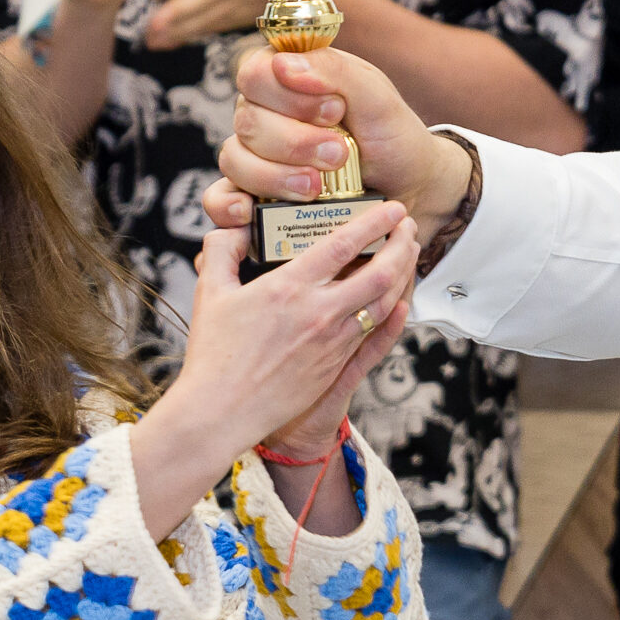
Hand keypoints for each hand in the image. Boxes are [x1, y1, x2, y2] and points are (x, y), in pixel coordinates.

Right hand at [130, 201, 417, 536]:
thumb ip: (223, 250)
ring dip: (403, 275)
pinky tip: (401, 301)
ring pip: (385, 303)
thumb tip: (237, 230)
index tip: (392, 207)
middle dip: (402, 245)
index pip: (344, 244)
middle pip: (380, 272)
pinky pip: (377, 334)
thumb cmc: (212, 354)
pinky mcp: (337, 366)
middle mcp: (319, 312)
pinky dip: (394, 312)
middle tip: (409, 227)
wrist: (221, 411)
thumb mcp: (210, 291)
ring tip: (409, 255)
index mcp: (289, 287)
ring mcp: (333, 342)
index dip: (375, 221)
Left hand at [146, 0, 271, 50]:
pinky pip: (217, 27)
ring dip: (182, 31)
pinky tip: (169, 41)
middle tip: (152, 27)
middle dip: (180, 15)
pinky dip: (193, 35)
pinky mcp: (245, 18)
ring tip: (153, 40)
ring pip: (211, 18)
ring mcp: (247, 4)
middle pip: (210, 0)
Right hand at [216, 46, 464, 218]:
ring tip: (318, 186)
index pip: (255, 74)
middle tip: (340, 153)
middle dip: (296, 142)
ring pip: (235, 160)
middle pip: (247, 121)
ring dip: (277, 176)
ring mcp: (257, 158)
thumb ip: (334, 71)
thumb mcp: (376, 96)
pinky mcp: (256, 198)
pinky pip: (220, 200)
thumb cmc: (391, 136)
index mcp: (288, 80)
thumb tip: (284, 64)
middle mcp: (265, 115)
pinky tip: (250, 212)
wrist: (409, 191)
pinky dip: (229, 207)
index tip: (334, 109)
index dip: (288, 94)